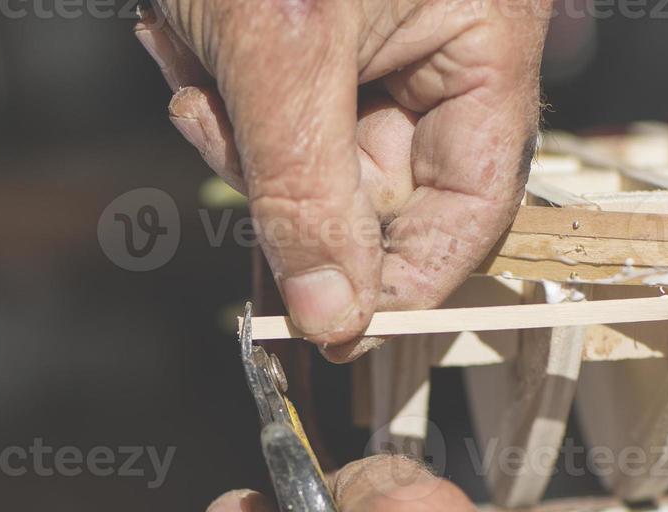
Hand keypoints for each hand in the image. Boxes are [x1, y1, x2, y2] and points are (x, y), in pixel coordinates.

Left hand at [137, 0, 550, 359]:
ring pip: (301, 155)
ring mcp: (364, 39)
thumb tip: (334, 319)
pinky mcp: (297, 34)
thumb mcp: (284, 49)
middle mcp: (436, 43)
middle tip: (223, 120)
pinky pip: (258, 109)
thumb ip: (309, 196)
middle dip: (283, 172)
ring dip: (233, 125)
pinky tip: (183, 31)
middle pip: (372, 187)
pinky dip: (210, 82)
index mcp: (484, 37)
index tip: (334, 324)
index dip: (405, 276)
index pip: (469, 204)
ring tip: (196, 47)